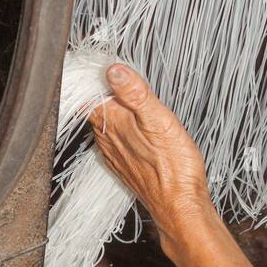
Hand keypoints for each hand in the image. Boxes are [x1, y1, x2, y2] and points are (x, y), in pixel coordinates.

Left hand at [89, 63, 214, 245]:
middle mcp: (107, 138)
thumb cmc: (173, 166)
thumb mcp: (158, 120)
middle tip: (117, 72)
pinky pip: (114, 140)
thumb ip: (134, 93)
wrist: (180, 205)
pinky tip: (134, 124)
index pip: (87, 93)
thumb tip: (113, 69)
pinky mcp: (125, 165)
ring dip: (112, 108)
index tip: (99, 61)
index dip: (91, 75)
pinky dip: (120, 127)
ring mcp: (114, 153)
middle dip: (103, 89)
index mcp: (112, 122)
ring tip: (126, 94)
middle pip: (94, 106)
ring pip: (104, 123)